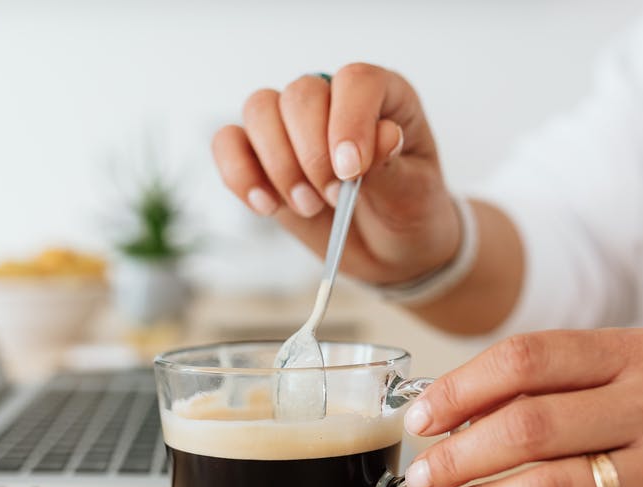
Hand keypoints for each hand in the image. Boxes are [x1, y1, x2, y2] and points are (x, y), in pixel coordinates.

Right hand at [211, 63, 459, 284]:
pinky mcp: (262, 155)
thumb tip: (381, 135)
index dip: (349, 121)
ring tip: (308, 206)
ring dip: (278, 166)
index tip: (351, 171)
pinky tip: (266, 206)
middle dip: (311, 155)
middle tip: (333, 199)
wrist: (391, 250)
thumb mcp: (414, 194)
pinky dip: (240, 175)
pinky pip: (229, 143)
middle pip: (300, 95)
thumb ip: (393, 165)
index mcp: (383, 96)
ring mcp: (293, 125)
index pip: (355, 81)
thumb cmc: (409, 211)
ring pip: (259, 110)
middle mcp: (333, 100)